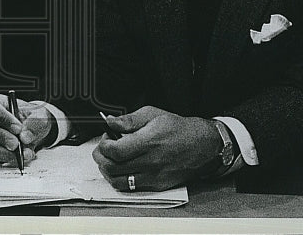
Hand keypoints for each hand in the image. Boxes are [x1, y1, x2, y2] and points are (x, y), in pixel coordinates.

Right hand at [0, 94, 55, 166]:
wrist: (34, 131)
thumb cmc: (32, 118)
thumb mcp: (38, 116)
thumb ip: (33, 124)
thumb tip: (25, 137)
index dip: (2, 118)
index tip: (17, 128)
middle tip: (15, 144)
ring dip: (3, 151)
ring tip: (21, 153)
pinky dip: (7, 159)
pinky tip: (20, 158)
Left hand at [92, 106, 219, 191]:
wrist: (201, 145)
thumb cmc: (177, 129)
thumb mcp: (152, 114)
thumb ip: (128, 119)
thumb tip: (110, 122)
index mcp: (148, 143)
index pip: (115, 152)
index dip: (103, 146)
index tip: (105, 138)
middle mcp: (150, 162)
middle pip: (113, 168)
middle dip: (101, 158)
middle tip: (103, 148)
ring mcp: (153, 176)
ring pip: (119, 182)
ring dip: (108, 171)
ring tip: (110, 159)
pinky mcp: (157, 185)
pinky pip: (131, 188)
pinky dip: (120, 179)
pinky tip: (122, 168)